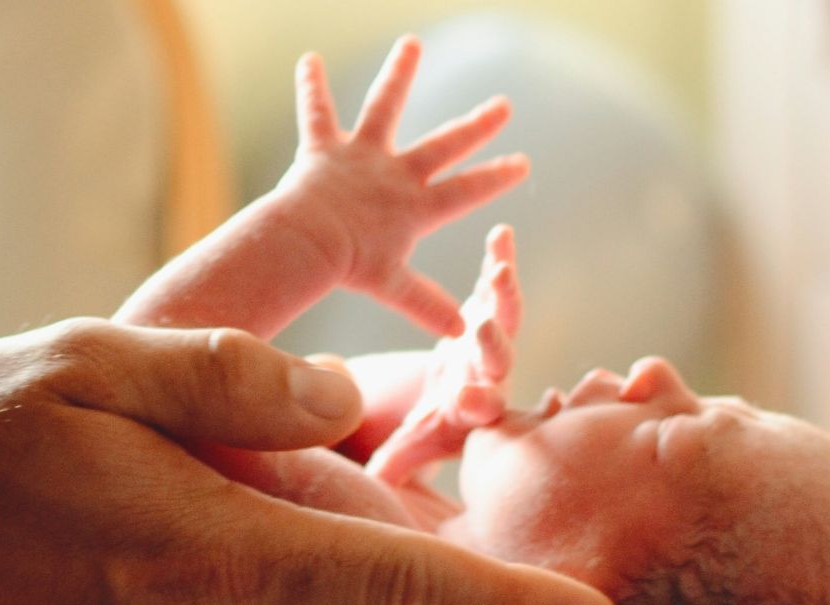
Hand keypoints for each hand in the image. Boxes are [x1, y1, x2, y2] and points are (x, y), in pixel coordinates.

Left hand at [275, 36, 527, 336]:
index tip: (522, 164)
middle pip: (444, 145)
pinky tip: (307, 59)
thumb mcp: (393, 287)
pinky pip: (317, 113)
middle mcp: (396, 174)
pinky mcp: (326, 148)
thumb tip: (460, 334)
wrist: (310, 243)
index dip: (494, 178)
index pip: (465, 191)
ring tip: (410, 44)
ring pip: (385, 107)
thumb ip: (426, 304)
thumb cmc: (350, 267)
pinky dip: (310, 87)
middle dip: (475, 127)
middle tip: (503, 105)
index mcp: (415, 207)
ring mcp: (363, 157)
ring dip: (399, 75)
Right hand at [364, 224, 521, 487]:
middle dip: (491, 344)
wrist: (454, 401)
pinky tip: (501, 234)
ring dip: (502, 294)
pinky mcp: (487, 311)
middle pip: (497, 361)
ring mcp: (491, 341)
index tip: (469, 402)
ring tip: (499, 269)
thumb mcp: (408, 449)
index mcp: (472, 412)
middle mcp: (489, 376)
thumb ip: (394, 466)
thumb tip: (374, 486)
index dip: (477, 406)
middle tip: (483, 330)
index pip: (479, 411)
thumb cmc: (431, 429)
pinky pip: (496, 285)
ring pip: (504, 318)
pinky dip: (499, 259)